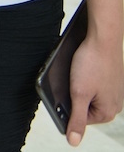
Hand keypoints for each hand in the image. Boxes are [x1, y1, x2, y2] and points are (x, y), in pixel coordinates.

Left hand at [66, 30, 123, 145]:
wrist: (103, 38)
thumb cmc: (92, 64)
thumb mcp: (79, 94)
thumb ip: (76, 119)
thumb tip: (73, 142)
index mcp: (108, 112)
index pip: (80, 119)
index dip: (69, 106)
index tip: (64, 92)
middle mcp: (114, 104)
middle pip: (84, 106)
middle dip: (74, 94)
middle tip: (71, 79)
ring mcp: (114, 90)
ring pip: (88, 92)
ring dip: (78, 84)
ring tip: (76, 70)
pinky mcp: (110, 78)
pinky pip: (93, 82)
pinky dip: (85, 75)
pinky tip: (82, 65)